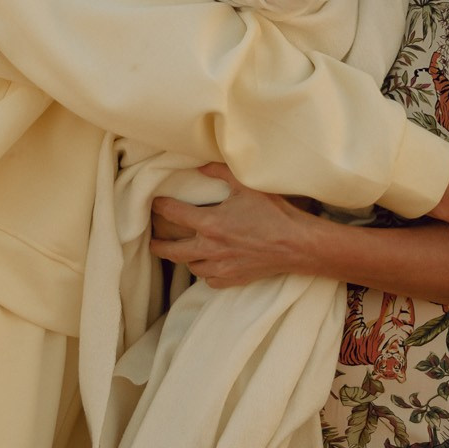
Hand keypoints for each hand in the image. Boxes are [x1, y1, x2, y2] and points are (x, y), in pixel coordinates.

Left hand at [149, 164, 318, 287]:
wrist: (296, 244)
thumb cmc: (274, 213)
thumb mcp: (247, 185)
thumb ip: (220, 173)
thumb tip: (200, 166)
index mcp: (210, 223)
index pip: (174, 215)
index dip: (161, 207)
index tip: (155, 204)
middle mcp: (210, 248)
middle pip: (171, 251)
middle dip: (158, 245)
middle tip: (152, 241)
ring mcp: (221, 266)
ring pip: (191, 266)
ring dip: (185, 258)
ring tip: (183, 252)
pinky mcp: (233, 279)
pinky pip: (209, 280)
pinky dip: (206, 273)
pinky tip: (209, 266)